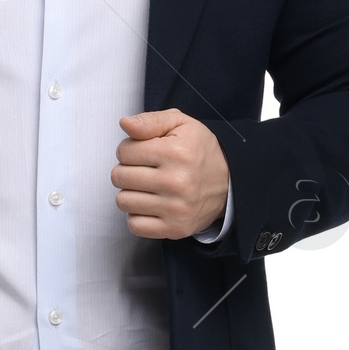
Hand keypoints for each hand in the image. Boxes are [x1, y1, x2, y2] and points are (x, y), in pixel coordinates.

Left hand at [112, 109, 229, 239]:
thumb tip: (124, 123)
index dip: (130, 149)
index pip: (124, 151)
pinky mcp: (175, 229)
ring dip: (130, 193)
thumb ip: (150, 120)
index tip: (145, 152)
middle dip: (127, 170)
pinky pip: (135, 225)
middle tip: (145, 170)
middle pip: (119, 177)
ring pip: (123, 201)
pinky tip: (151, 205)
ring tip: (148, 187)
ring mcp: (176, 209)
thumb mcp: (179, 124)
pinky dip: (138, 215)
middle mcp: (177, 182)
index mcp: (176, 153)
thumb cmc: (198, 150)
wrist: (229, 182)